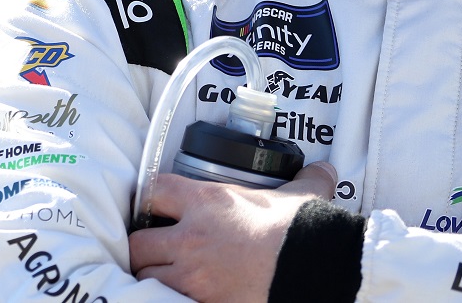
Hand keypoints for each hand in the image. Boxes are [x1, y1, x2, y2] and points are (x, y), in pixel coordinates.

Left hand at [129, 162, 338, 302]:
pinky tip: (184, 293)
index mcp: (207, 202)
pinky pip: (168, 300)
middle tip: (157, 247)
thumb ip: (306, 181)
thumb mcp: (300, 198)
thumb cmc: (301, 233)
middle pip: (139, 242)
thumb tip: (322, 172)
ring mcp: (194, 276)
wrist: (314, 271)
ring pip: (147, 276)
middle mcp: (192, 238)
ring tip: (168, 274)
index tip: (157, 205)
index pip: (155, 190)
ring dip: (154, 275)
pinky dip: (171, 297)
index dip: (152, 197)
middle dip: (144, 245)